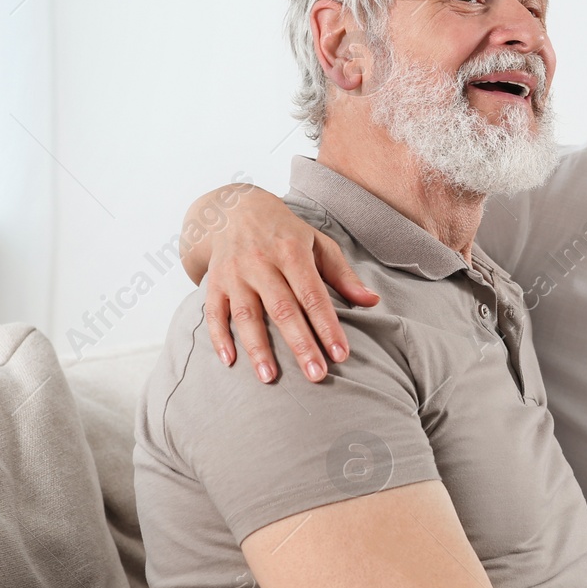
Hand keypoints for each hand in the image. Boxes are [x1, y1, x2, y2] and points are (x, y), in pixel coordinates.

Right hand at [193, 185, 378, 383]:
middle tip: (316, 375)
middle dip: (300, 345)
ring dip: (258, 348)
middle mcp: (261, 262)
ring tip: (270, 378)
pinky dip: (219, 337)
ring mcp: (234, 273)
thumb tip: (372, 301)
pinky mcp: (214, 282)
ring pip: (246, 315)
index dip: (327, 326)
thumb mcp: (318, 243)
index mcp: (291, 252)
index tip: (341, 355)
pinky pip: (214, 312)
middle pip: (283, 309)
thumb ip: (343, 275)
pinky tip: (230, 361)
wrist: (235, 208)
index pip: (313, 295)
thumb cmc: (285, 232)